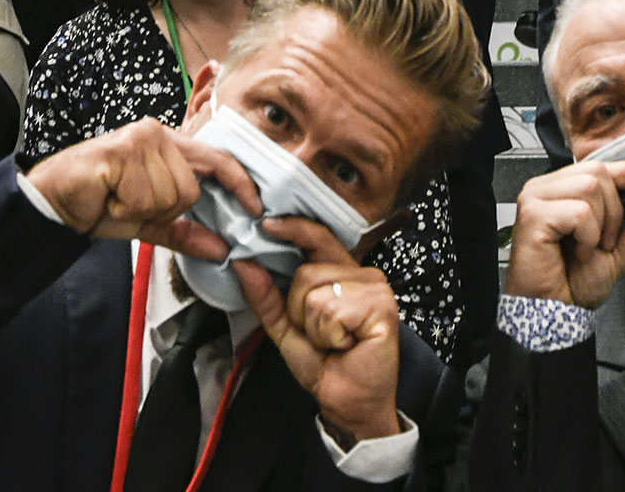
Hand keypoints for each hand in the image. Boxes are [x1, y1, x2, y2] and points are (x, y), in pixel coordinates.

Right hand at [22, 118, 260, 259]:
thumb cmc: (99, 203)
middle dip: (161, 210)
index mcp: (168, 144)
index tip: (255, 207)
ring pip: (168, 197)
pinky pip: (143, 198)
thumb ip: (184, 232)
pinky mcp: (121, 151)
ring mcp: (139, 140)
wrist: (53, 201)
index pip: (218, 160)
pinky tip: (106, 197)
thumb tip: (221, 249)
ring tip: (115, 199)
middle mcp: (157, 134)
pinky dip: (124, 209)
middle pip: (189, 191)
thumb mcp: (149, 221)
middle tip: (128, 204)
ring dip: (140, 210)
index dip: (239, 183)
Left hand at [236, 217, 401, 442]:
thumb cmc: (325, 363)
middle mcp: (363, 275)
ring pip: (316, 293)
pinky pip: (332, 311)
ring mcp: (376, 288)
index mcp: (342, 273)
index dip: (292, 228)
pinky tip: (347, 344)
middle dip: (299, 310)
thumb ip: (265, 295)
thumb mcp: (285, 327)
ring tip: (335, 341)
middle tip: (320, 334)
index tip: (266, 224)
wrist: (348, 400)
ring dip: (315, 326)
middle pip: (306, 272)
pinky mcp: (382, 307)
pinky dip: (329, 335)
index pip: (318, 237)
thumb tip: (242, 264)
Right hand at [504, 158, 624, 308]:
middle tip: (604, 242)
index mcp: (562, 190)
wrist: (552, 312)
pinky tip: (576, 251)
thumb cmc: (571, 284)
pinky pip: (578, 211)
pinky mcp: (532, 214)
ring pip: (589, 187)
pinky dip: (587, 235)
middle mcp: (545, 188)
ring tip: (587, 247)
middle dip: (614, 210)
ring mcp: (535, 198)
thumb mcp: (618, 256)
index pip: (602, 167)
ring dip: (600, 224)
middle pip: (598, 172)